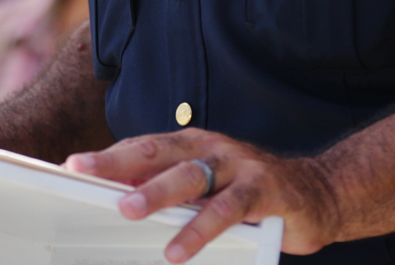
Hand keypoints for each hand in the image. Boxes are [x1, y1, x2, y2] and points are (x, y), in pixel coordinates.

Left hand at [65, 130, 339, 261]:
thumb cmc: (253, 192)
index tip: (73, 165)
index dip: (110, 155)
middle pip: (159, 152)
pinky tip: (178, 250)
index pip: (145, 145)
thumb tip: (124, 202)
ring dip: (157, 193)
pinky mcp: (264, 191)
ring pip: (191, 176)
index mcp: (195, 144)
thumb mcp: (210, 187)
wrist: (321, 193)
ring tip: (128, 210)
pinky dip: (200, 230)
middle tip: (85, 174)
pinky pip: (227, 210)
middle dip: (119, 163)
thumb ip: (176, 191)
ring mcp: (240, 166)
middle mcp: (213, 148)